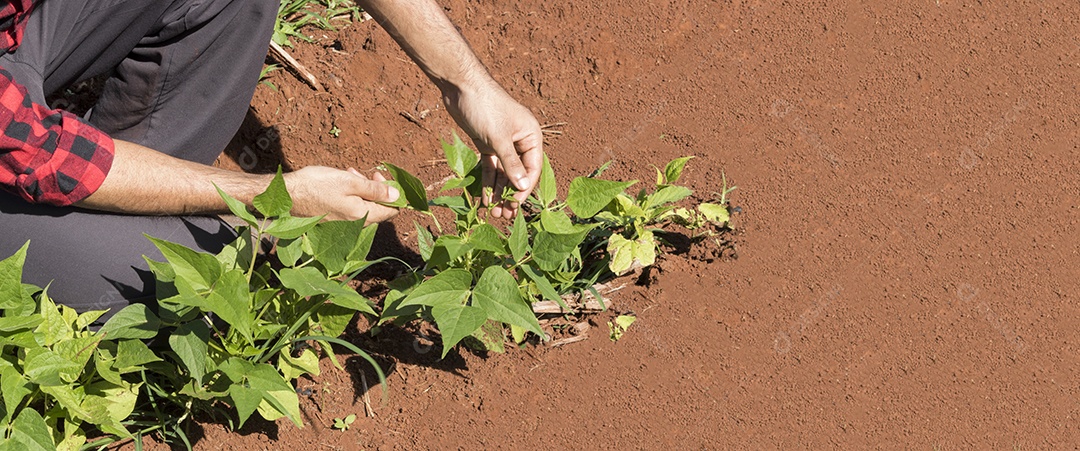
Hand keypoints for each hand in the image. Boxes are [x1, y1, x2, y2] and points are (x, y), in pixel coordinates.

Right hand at [284, 166, 398, 222]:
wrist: (286, 195)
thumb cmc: (316, 185)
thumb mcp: (349, 181)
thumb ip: (375, 189)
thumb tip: (397, 195)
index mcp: (361, 215)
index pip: (391, 211)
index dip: (392, 194)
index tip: (382, 178)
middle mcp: (354, 224)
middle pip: (377, 208)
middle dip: (375, 189)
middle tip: (364, 173)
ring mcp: (343, 225)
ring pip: (363, 206)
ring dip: (361, 190)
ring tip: (350, 173)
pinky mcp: (333, 222)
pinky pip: (350, 209)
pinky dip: (350, 196)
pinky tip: (340, 183)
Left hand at [443, 80, 542, 218]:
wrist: (461, 86)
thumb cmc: (485, 108)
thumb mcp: (499, 139)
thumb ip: (511, 164)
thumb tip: (522, 187)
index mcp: (531, 135)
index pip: (532, 168)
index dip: (524, 188)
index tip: (515, 205)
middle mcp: (520, 140)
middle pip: (518, 173)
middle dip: (510, 194)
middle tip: (504, 215)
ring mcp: (502, 142)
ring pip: (503, 172)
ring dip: (499, 191)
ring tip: (494, 212)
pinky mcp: (487, 143)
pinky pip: (490, 167)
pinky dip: (487, 182)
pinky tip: (485, 199)